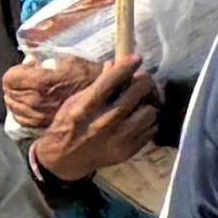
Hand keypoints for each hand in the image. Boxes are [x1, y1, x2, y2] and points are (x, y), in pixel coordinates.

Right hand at [18, 56, 157, 185]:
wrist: (65, 159)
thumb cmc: (69, 124)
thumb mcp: (75, 101)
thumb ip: (97, 84)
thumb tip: (115, 64)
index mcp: (85, 108)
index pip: (110, 82)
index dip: (126, 67)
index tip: (136, 58)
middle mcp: (103, 123)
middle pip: (137, 94)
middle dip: (144, 81)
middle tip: (143, 79)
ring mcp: (119, 139)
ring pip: (150, 111)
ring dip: (149, 102)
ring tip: (142, 101)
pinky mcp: (129, 150)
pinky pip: (152, 128)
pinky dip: (149, 120)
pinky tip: (139, 117)